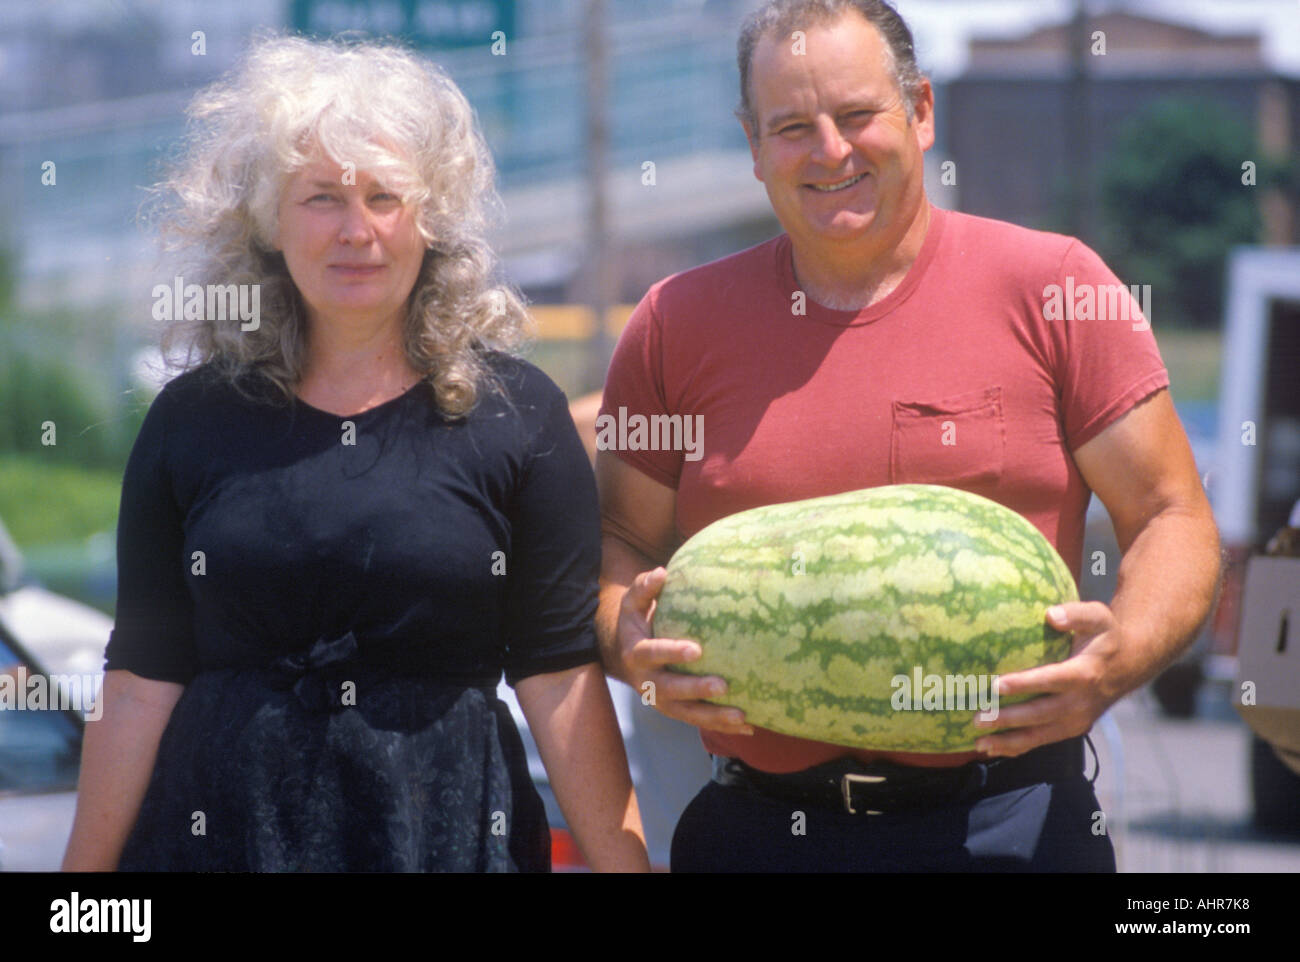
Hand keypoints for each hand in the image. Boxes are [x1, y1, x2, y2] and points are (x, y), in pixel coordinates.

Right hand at [613, 567, 752, 734]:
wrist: (623, 655)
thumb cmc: (637, 622)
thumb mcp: (633, 604)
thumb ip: (644, 587)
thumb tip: (662, 573)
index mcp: (637, 653)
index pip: (653, 653)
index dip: (672, 652)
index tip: (697, 650)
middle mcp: (647, 681)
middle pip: (671, 690)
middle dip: (696, 690)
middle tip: (723, 686)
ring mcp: (661, 700)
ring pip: (686, 713)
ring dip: (713, 717)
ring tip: (741, 717)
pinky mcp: (675, 710)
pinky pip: (698, 720)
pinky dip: (721, 726)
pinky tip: (747, 727)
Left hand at [970, 601, 1122, 756]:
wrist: (1127, 666)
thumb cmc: (1104, 637)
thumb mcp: (1098, 617)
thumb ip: (1076, 614)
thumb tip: (1051, 614)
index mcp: (1084, 674)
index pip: (1052, 680)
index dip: (1025, 684)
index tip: (997, 685)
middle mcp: (1080, 702)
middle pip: (1041, 714)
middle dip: (1009, 718)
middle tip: (978, 717)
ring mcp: (1076, 720)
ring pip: (1039, 735)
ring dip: (1008, 740)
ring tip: (979, 742)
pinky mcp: (1071, 729)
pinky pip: (1042, 741)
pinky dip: (1016, 747)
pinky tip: (990, 748)